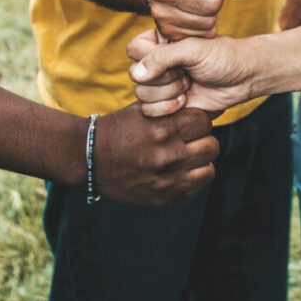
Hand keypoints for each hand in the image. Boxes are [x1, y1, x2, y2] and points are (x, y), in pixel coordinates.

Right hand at [95, 103, 217, 205]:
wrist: (89, 160)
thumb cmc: (117, 130)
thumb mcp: (142, 109)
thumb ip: (171, 106)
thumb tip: (200, 102)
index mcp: (163, 129)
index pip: (204, 121)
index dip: (198, 119)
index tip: (189, 121)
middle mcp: (169, 155)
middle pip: (211, 146)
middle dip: (202, 140)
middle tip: (189, 140)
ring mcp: (168, 180)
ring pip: (208, 170)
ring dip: (199, 162)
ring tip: (185, 157)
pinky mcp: (165, 198)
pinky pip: (195, 189)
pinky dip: (190, 180)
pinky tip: (176, 171)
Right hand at [127, 28, 259, 116]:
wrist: (243, 77)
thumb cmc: (222, 56)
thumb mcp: (193, 49)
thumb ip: (162, 57)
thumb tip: (137, 74)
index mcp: (159, 41)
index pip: (133, 50)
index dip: (152, 59)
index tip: (178, 58)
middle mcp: (156, 61)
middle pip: (136, 75)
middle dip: (165, 79)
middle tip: (187, 74)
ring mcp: (160, 83)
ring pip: (142, 94)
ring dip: (168, 94)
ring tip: (189, 85)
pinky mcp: (166, 103)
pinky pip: (149, 110)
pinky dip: (168, 108)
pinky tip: (186, 100)